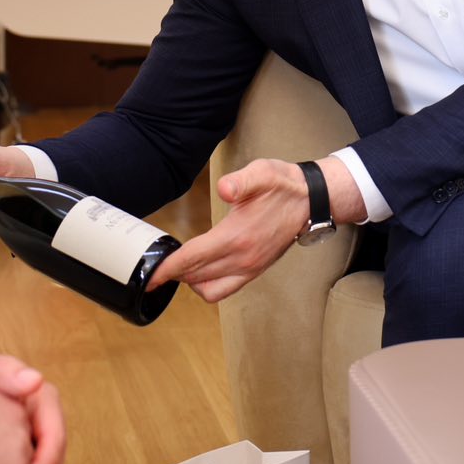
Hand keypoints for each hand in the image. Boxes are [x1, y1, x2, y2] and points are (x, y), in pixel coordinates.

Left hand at [148, 158, 312, 302]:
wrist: (312, 201)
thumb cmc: (284, 186)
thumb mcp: (262, 173)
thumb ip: (241, 181)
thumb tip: (225, 188)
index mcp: (238, 236)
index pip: (194, 257)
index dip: (169, 267)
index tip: (152, 274)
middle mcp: (244, 258)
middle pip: (197, 276)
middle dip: (174, 274)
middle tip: (157, 267)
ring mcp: (251, 268)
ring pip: (211, 289)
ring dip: (191, 282)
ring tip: (179, 268)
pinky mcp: (256, 270)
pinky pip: (225, 289)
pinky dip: (208, 285)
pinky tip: (201, 270)